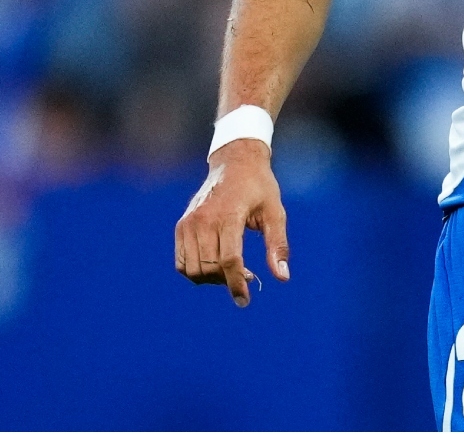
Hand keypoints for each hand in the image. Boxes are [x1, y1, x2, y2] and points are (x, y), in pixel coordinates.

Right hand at [174, 139, 289, 306]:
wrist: (234, 163)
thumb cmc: (259, 187)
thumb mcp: (275, 212)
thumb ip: (277, 245)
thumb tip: (282, 277)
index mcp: (229, 215)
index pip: (229, 261)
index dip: (237, 284)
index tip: (245, 300)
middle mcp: (203, 220)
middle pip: (210, 269)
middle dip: (228, 281)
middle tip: (249, 276)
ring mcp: (188, 223)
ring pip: (193, 270)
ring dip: (212, 280)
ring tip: (233, 271)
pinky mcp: (181, 226)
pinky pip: (182, 263)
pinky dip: (196, 272)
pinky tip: (216, 267)